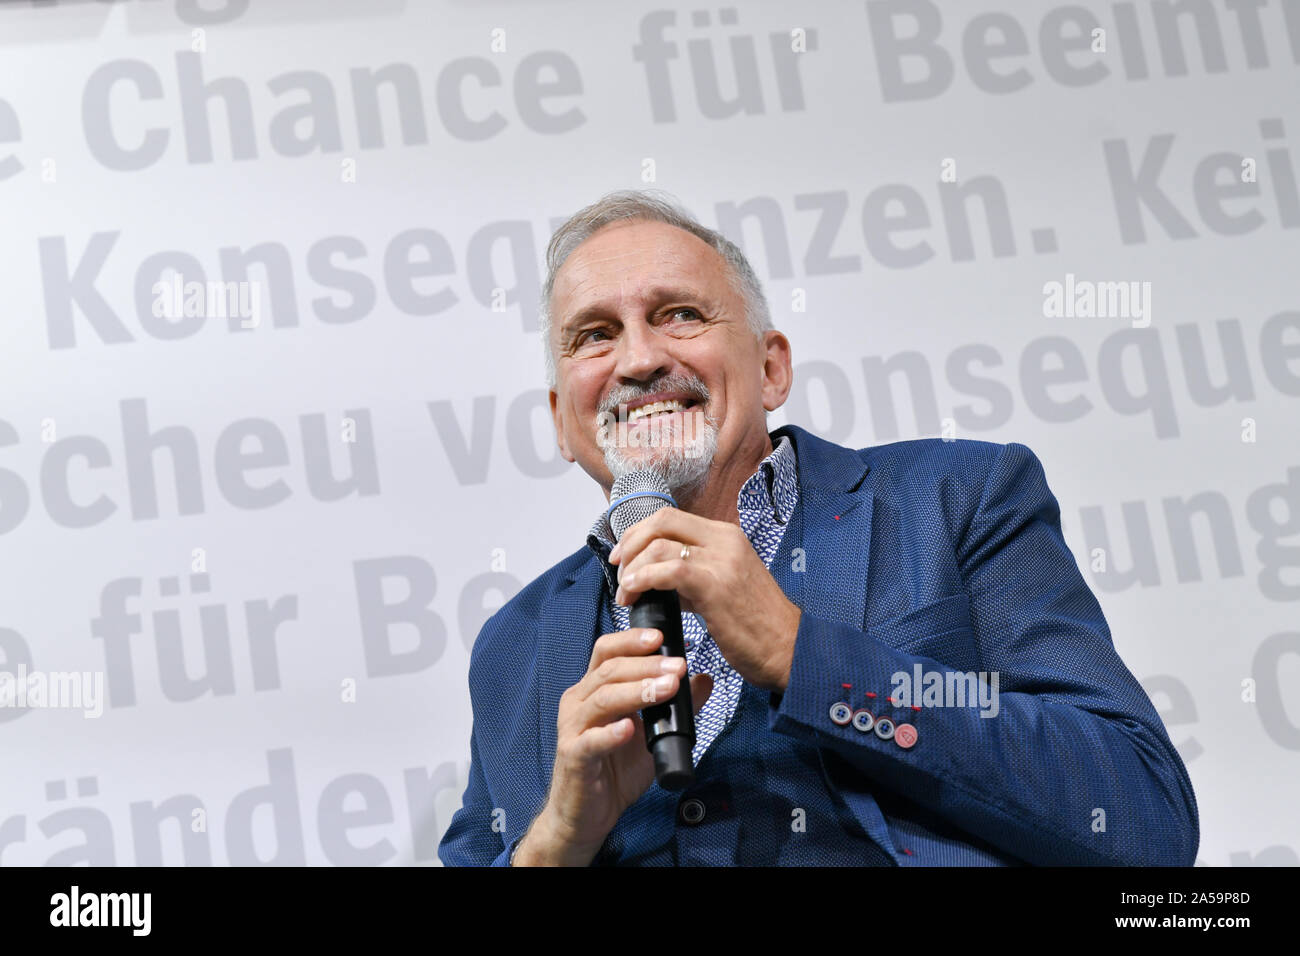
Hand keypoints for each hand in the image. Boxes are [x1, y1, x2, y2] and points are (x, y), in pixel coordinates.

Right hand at [520, 626, 712, 865]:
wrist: (586, 816)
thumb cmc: (613, 771)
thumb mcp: (652, 735)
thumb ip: (677, 707)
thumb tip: (704, 679)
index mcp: (593, 691)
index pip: (607, 652)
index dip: (631, 640)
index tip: (661, 636)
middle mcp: (579, 703)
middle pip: (609, 670)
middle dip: (646, 665)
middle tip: (678, 666)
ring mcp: (573, 729)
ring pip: (602, 699)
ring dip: (637, 690)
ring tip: (666, 689)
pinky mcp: (573, 757)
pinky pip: (590, 741)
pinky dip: (611, 732)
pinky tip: (629, 728)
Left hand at [610, 508, 801, 691]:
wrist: (789, 649)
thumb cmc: (757, 625)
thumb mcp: (723, 588)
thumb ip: (690, 577)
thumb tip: (655, 578)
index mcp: (726, 536)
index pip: (671, 518)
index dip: (639, 533)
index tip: (623, 556)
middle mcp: (724, 540)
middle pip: (662, 520)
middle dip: (630, 542)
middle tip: (618, 568)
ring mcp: (721, 559)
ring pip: (659, 544)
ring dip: (632, 568)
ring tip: (626, 593)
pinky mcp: (715, 585)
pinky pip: (667, 571)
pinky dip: (642, 580)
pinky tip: (634, 596)